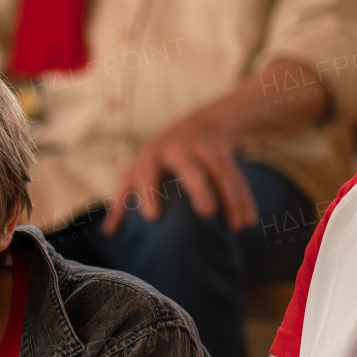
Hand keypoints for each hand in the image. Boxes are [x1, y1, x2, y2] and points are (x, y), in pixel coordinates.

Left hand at [104, 109, 256, 234]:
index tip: (153, 217)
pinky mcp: (226, 153)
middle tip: (206, 212)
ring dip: (231, 198)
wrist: (197, 123)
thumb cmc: (158, 160)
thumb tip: (108, 232)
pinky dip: (244, 199)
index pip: (146, 172)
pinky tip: (248, 221)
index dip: (147, 192)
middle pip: (189, 167)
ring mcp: (205, 148)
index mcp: (151, 156)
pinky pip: (237, 176)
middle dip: (198, 188)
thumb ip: (122, 201)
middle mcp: (178, 149)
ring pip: (221, 172)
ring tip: (234, 227)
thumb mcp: (137, 172)